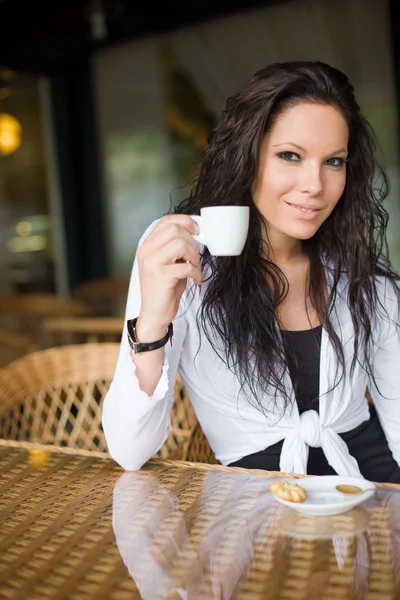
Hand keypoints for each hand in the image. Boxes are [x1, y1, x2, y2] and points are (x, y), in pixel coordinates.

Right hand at [136, 215, 201, 338]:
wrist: (154, 314)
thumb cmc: (165, 289)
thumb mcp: (168, 263)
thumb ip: (177, 248)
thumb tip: (197, 234)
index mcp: (147, 245)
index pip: (166, 220)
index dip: (185, 221)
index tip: (197, 231)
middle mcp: (146, 251)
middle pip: (174, 229)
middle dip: (192, 241)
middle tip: (195, 256)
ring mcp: (152, 263)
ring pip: (180, 244)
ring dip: (194, 256)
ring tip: (195, 267)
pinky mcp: (160, 276)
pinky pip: (185, 266)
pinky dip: (196, 272)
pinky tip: (196, 279)